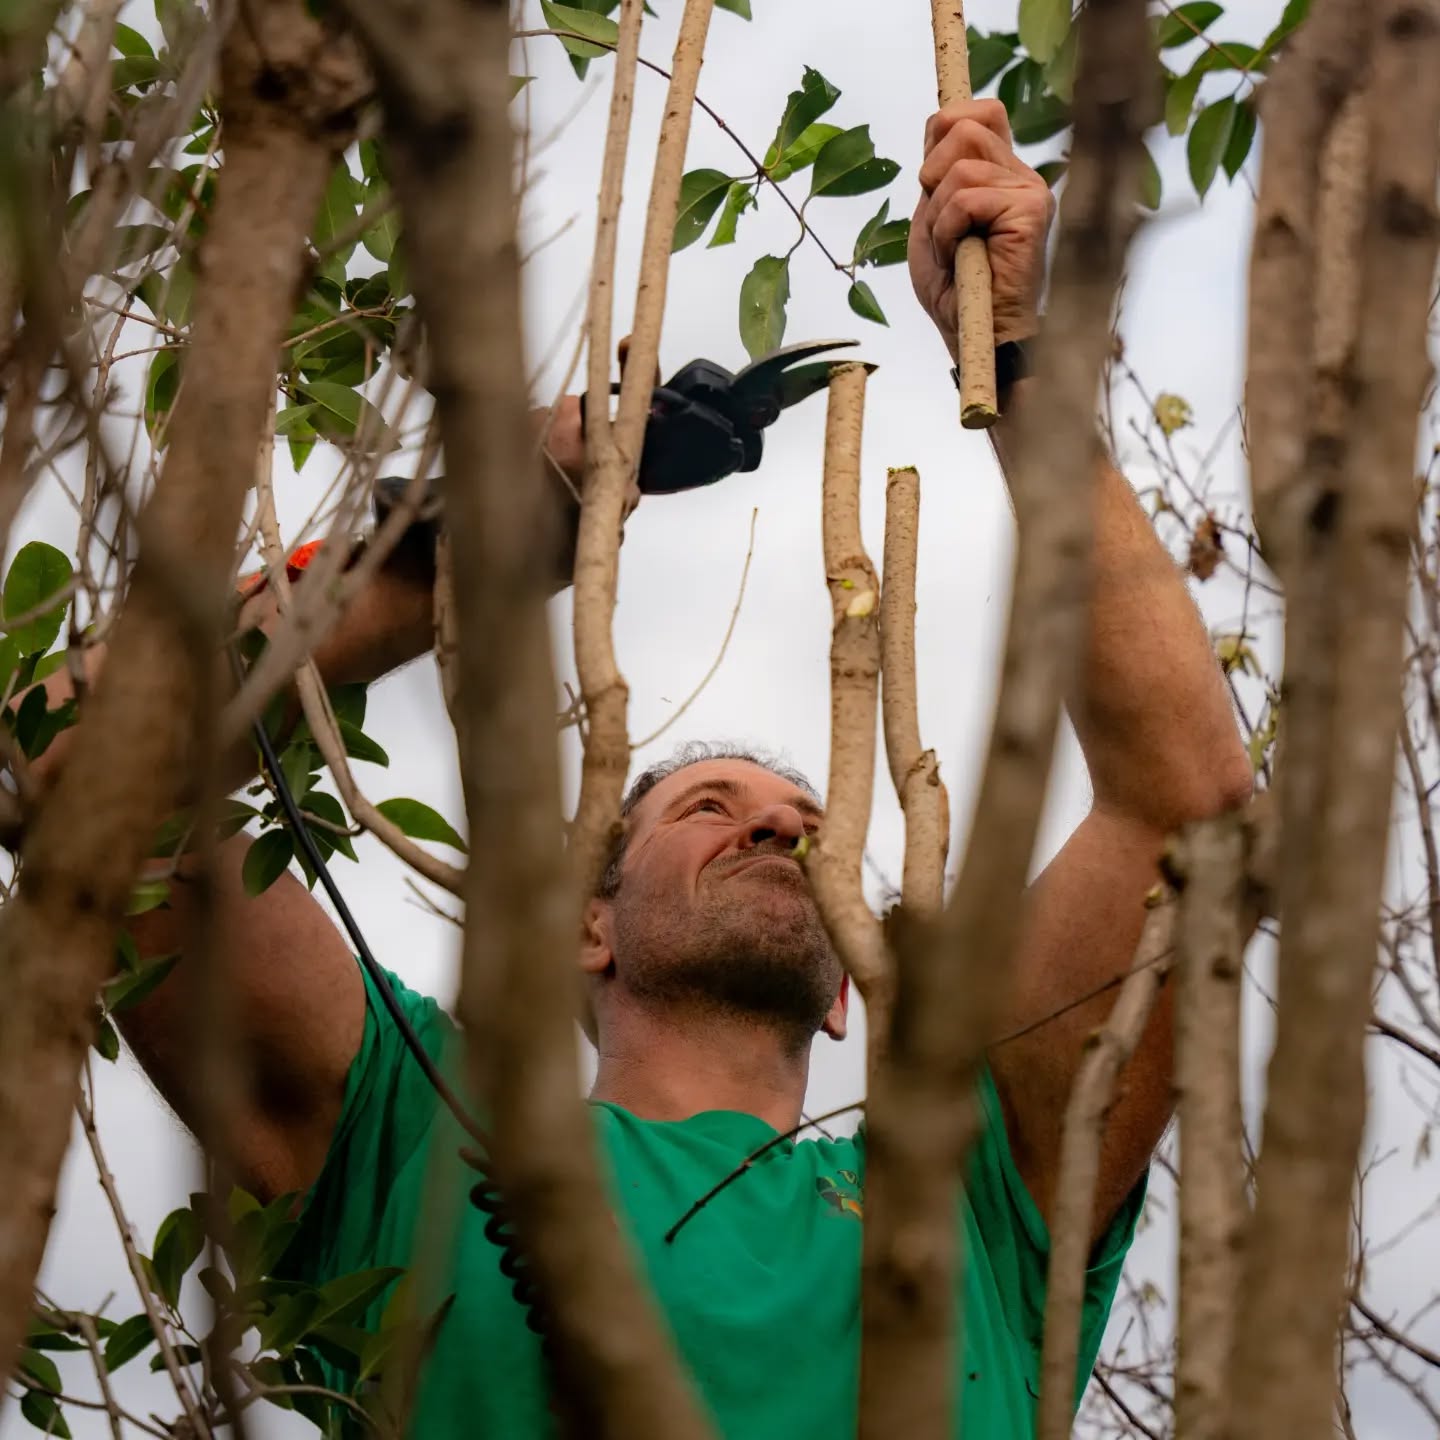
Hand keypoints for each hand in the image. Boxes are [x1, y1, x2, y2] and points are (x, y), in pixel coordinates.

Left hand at [909, 99, 1053, 354]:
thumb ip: (938, 172)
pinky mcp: (1031, 211)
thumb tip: (941, 118)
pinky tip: (960, 258)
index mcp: (1000, 174)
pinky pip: (966, 198)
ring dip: (938, 216)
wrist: (976, 332)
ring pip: (960, 166)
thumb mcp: (933, 219)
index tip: (929, 178)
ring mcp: (1030, 191)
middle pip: (963, 127)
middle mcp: (1020, 175)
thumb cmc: (955, 288)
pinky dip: (947, 232)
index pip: (976, 113)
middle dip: (931, 178)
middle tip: (940, 225)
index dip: (943, 128)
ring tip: (952, 249)